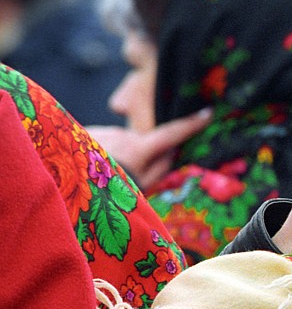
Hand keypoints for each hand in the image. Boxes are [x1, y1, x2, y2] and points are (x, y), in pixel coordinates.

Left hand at [88, 108, 211, 188]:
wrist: (67, 185)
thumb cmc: (107, 195)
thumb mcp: (140, 188)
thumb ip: (159, 168)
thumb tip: (174, 152)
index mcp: (138, 149)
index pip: (170, 135)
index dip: (190, 125)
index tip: (207, 114)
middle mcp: (120, 136)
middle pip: (139, 140)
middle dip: (139, 152)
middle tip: (127, 173)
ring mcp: (100, 132)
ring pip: (118, 141)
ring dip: (117, 153)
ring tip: (102, 174)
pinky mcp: (82, 133)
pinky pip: (99, 140)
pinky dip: (99, 151)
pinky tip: (89, 166)